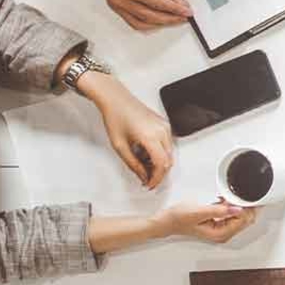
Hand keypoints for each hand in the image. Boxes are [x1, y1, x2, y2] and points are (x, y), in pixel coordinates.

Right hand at [72, 0, 192, 29]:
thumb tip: (178, 1)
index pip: (157, 4)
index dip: (175, 9)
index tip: (186, 11)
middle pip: (149, 16)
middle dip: (169, 19)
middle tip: (183, 17)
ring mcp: (115, 4)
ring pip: (140, 23)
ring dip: (158, 24)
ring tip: (173, 20)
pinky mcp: (114, 6)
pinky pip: (132, 21)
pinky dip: (146, 23)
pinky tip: (157, 21)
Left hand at [80, 72, 173, 188]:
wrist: (116, 100)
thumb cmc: (116, 118)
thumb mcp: (120, 147)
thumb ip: (133, 165)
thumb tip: (143, 177)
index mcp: (150, 137)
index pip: (161, 165)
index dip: (156, 178)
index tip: (149, 185)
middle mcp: (161, 131)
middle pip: (168, 161)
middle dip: (158, 173)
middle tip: (146, 179)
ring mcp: (165, 127)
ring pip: (169, 154)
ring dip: (158, 163)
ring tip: (142, 164)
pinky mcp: (164, 124)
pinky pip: (167, 144)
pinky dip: (159, 153)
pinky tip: (146, 153)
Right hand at [155, 201, 257, 242]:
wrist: (167, 221)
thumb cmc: (178, 218)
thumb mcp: (199, 212)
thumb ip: (219, 210)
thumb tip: (236, 209)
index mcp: (220, 233)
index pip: (242, 220)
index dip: (245, 207)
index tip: (244, 197)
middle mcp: (223, 234)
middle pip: (245, 220)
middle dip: (245, 206)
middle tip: (240, 194)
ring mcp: (222, 229)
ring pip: (241, 217)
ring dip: (238, 205)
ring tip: (230, 197)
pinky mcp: (219, 223)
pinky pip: (233, 215)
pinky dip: (232, 206)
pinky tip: (225, 200)